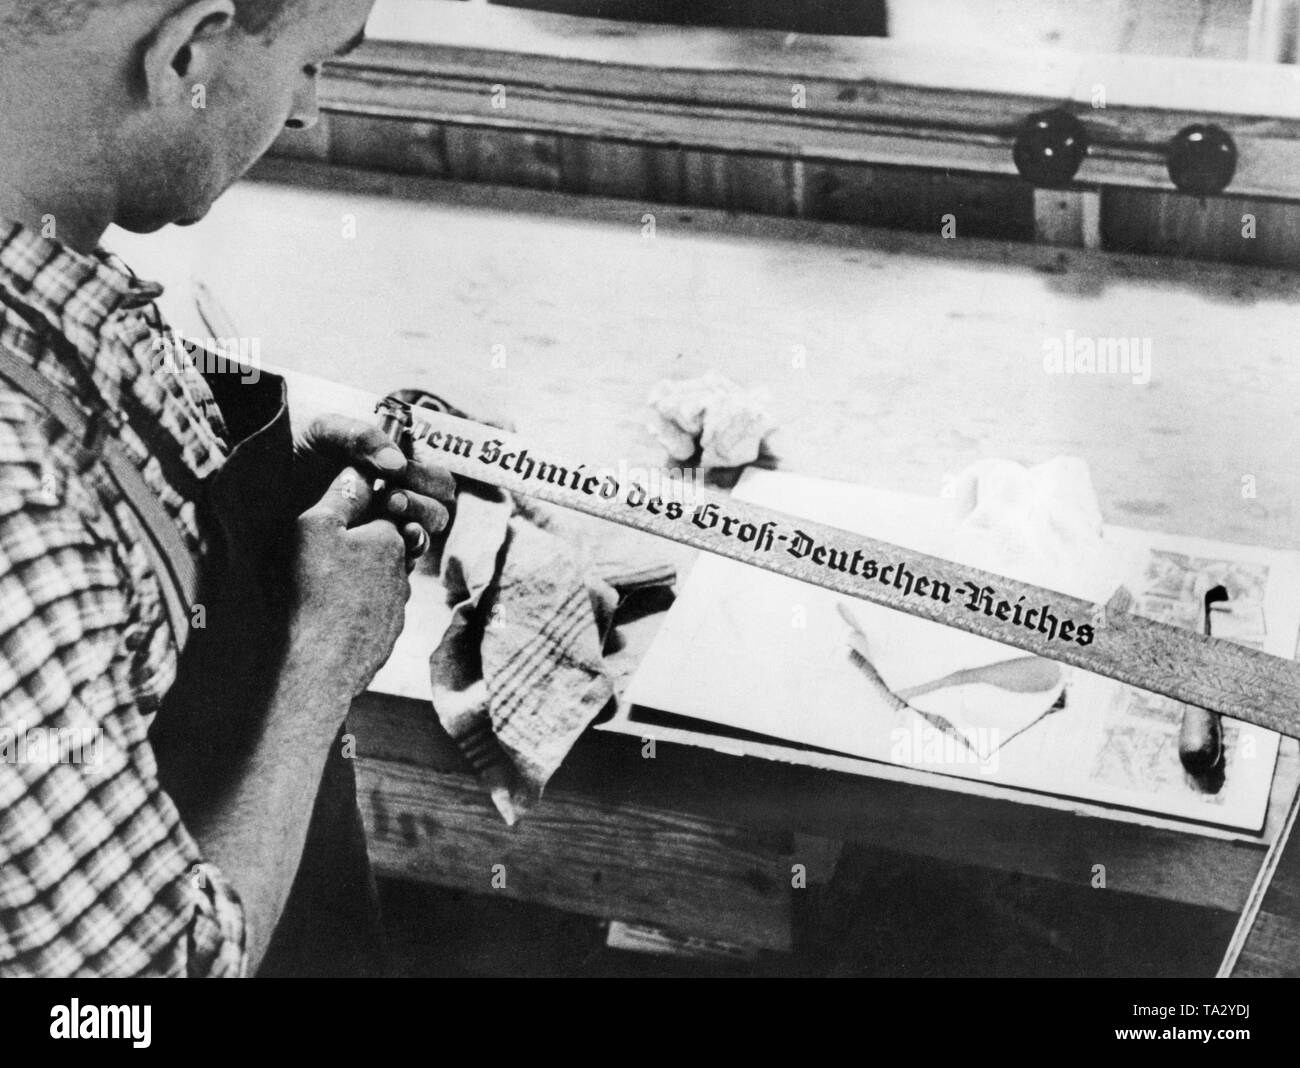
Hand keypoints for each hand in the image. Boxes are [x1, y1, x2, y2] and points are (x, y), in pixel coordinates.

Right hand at [288, 467, 412, 698]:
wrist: (314, 667)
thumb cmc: (311, 589)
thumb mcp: (315, 526)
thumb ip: (340, 495)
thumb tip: (359, 471)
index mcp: (389, 540)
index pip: (384, 513)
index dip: (359, 512)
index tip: (335, 517)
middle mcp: (401, 576)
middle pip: (382, 551)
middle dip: (358, 550)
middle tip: (318, 557)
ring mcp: (395, 613)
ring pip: (377, 587)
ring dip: (355, 585)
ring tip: (316, 592)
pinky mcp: (382, 643)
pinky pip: (369, 619)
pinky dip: (350, 617)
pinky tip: (323, 623)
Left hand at [292, 412, 455, 564]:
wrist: (253, 486)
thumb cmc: (289, 453)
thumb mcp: (324, 432)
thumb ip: (361, 436)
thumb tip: (396, 462)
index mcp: (393, 471)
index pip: (435, 479)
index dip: (424, 478)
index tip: (397, 475)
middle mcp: (395, 503)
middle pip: (438, 511)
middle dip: (422, 505)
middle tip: (391, 500)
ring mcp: (382, 534)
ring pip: (423, 538)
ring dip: (416, 531)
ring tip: (390, 523)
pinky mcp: (366, 560)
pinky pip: (400, 566)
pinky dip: (401, 559)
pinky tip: (383, 550)